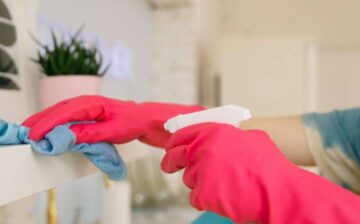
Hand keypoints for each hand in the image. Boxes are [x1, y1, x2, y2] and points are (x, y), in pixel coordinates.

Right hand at [23, 95, 203, 146]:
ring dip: (45, 121)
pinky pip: (66, 116)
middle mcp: (86, 102)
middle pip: (58, 110)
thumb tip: (66, 137)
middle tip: (24, 133)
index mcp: (93, 103)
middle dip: (40, 120)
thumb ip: (89, 134)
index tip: (35, 134)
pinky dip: (55, 122)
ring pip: (60, 112)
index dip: (48, 124)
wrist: (143, 119)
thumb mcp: (112, 131)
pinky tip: (47, 129)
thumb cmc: (132, 122)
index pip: (65, 112)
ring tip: (30, 131)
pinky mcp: (86, 114)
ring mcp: (86, 107)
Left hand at [161, 123, 359, 222]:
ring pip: (189, 179)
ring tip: (223, 185)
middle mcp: (203, 149)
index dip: (174, 142)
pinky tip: (224, 197)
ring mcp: (201, 171)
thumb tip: (225, 138)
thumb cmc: (269, 166)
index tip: (171, 148)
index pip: (182, 134)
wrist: (278, 191)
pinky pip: (195, 198)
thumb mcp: (252, 138)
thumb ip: (231, 135)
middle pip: (175, 156)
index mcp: (213, 132)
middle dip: (170, 162)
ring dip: (200, 183)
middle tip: (169, 166)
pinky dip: (206, 200)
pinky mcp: (202, 193)